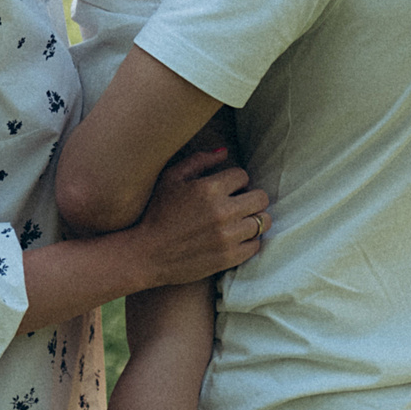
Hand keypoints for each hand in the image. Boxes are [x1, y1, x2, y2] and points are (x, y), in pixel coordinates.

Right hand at [128, 146, 269, 287]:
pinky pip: (256, 245)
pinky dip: (250, 240)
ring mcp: (227, 236)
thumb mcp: (171, 178)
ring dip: (254, 218)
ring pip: (263, 221)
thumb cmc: (157, 213)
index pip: (243, 176)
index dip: (236, 180)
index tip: (228, 189)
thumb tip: (225, 152)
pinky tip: (237, 237)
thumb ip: (199, 160)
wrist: (147, 254)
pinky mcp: (228, 257)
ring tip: (241, 220)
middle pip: (261, 198)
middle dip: (252, 197)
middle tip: (240, 202)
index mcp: (209, 188)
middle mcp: (222, 212)